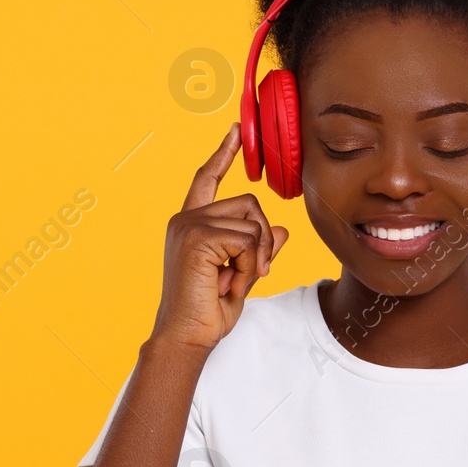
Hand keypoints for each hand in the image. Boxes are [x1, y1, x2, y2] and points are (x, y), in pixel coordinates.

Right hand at [151, 122, 289, 351]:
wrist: (187, 336)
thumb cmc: (208, 310)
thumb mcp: (242, 274)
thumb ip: (258, 249)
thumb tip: (281, 229)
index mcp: (192, 223)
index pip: (208, 178)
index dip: (223, 153)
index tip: (236, 130)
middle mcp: (186, 219)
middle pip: (249, 202)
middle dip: (261, 239)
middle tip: (251, 273)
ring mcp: (189, 226)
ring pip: (252, 222)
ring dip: (255, 257)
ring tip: (233, 281)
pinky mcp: (196, 238)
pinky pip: (247, 240)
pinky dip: (247, 266)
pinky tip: (228, 284)